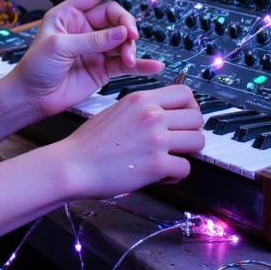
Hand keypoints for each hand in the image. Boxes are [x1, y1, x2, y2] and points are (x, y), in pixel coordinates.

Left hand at [10, 0, 162, 120]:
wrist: (32, 98)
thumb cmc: (34, 68)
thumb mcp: (59, 47)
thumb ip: (92, 39)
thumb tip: (121, 32)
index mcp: (69, 15)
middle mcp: (84, 29)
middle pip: (115, 17)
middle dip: (126, 25)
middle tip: (130, 37)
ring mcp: (95, 49)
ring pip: (122, 40)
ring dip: (130, 47)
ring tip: (128, 59)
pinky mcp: (102, 69)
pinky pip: (124, 63)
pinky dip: (140, 64)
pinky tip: (154, 65)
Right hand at [59, 83, 204, 196]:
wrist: (73, 166)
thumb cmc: (88, 143)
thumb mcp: (115, 110)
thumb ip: (141, 109)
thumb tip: (164, 114)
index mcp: (141, 100)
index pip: (185, 94)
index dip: (189, 108)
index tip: (183, 119)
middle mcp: (152, 116)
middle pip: (197, 118)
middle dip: (189, 132)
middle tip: (176, 143)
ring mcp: (156, 140)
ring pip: (197, 142)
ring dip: (186, 154)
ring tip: (170, 159)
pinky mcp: (156, 164)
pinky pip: (186, 168)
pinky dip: (175, 176)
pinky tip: (161, 175)